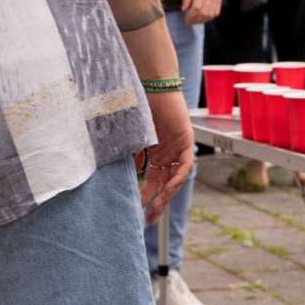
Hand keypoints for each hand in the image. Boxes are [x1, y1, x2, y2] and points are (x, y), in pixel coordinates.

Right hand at [135, 90, 196, 222]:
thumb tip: (118, 174)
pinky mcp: (186, 141)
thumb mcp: (131, 136)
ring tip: (156, 209)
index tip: (137, 210)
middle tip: (148, 219)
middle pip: (164, 183)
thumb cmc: (138, 105)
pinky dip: (177, 178)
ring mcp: (178, 148)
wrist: (151, 85)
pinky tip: (168, 189)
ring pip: (175, 178)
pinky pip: (184, 166)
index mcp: (155, 152)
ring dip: (166, 195)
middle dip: (157, 202)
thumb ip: (129, 155)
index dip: (146, 196)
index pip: (152, 180)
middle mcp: (168, 153)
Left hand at [181, 0, 221, 25]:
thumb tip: (184, 9)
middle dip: (195, 20)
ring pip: (210, 14)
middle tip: (189, 22)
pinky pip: (216, 13)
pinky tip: (204, 18)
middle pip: (203, 13)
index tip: (185, 19)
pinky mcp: (219, 0)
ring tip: (195, 21)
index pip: (196, 8)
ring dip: (202, 20)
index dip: (190, 16)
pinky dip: (210, 17)